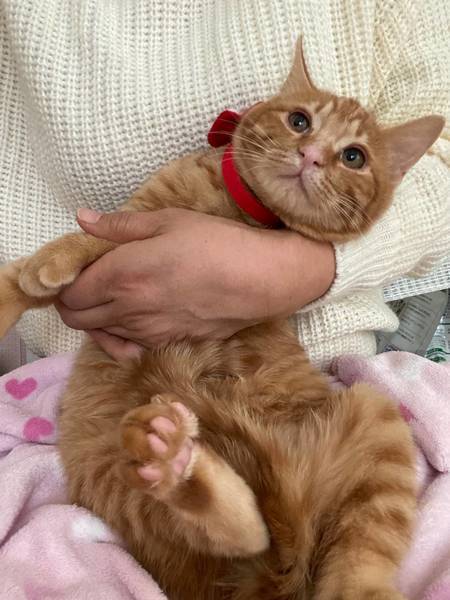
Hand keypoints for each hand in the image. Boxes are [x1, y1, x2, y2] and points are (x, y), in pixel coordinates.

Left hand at [57, 208, 334, 359]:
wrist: (259, 280)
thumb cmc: (216, 243)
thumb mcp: (168, 221)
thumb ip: (119, 225)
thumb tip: (81, 219)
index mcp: (122, 274)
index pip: (68, 290)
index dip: (63, 279)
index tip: (76, 264)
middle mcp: (126, 309)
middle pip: (75, 317)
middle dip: (71, 299)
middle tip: (88, 279)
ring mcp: (146, 332)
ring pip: (98, 333)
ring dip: (94, 315)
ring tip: (113, 293)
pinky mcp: (165, 344)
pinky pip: (125, 346)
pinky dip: (118, 334)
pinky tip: (133, 318)